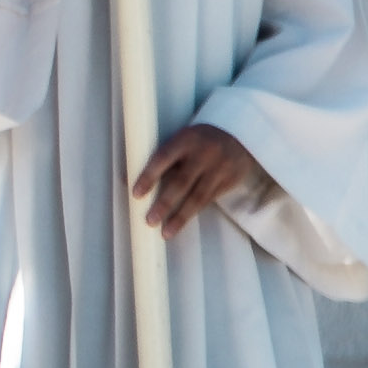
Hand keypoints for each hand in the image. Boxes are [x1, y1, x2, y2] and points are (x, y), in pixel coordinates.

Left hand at [131, 123, 273, 230]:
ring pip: (198, 197)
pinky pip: (209, 200)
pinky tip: (182, 223)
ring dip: (180, 217)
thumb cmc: (199, 140)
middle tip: (149, 220)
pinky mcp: (230, 180)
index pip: (163, 158)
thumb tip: (129, 179)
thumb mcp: (183, 139)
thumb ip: (163, 158)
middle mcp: (204, 154)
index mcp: (186, 139)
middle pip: (181, 182)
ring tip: (165, 232)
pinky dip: (194, 212)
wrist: (239, 134)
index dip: (148, 176)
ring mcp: (219, 168)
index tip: (136, 194)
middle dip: (164, 204)